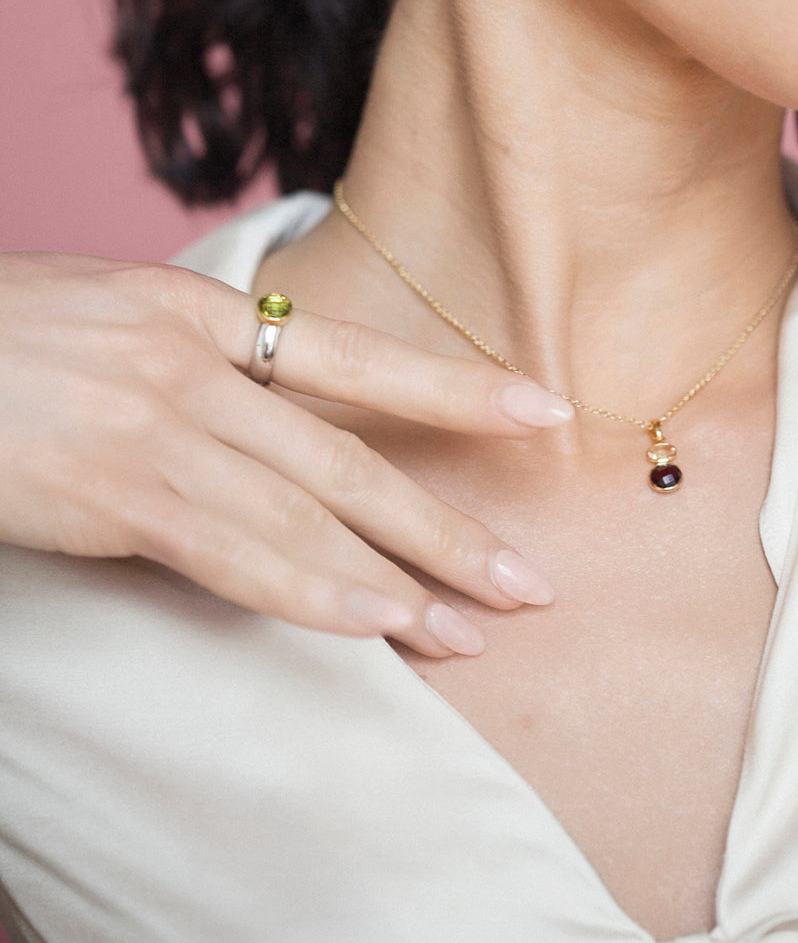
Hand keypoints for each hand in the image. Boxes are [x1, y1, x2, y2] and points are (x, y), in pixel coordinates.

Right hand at [0, 252, 571, 656]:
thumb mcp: (114, 317)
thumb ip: (203, 364)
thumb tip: (277, 415)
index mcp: (202, 313)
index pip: (359, 358)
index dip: (457, 388)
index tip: (543, 410)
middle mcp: (194, 364)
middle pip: (353, 457)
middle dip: (448, 523)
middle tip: (529, 579)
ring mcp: (154, 424)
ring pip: (309, 510)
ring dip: (400, 577)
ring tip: (473, 630)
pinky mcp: (110, 487)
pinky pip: (230, 548)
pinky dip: (309, 587)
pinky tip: (376, 623)